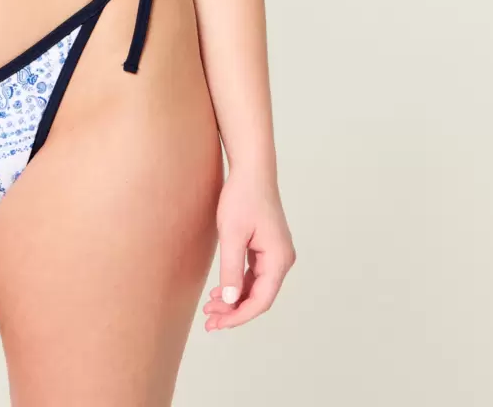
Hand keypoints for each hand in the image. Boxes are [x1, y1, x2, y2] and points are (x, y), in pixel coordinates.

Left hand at [203, 165, 295, 329]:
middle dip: (234, 310)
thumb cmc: (242, 197)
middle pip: (259, 296)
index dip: (239, 316)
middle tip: (209, 321)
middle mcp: (282, 259)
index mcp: (279, 259)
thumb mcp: (232, 235)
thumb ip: (231, 270)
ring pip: (256, 287)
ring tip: (210, 309)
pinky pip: (254, 274)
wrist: (251, 169)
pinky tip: (220, 291)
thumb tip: (229, 301)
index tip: (218, 324)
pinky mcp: (267, 247)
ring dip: (234, 299)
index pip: (261, 300)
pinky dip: (237, 284)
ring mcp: (276, 253)